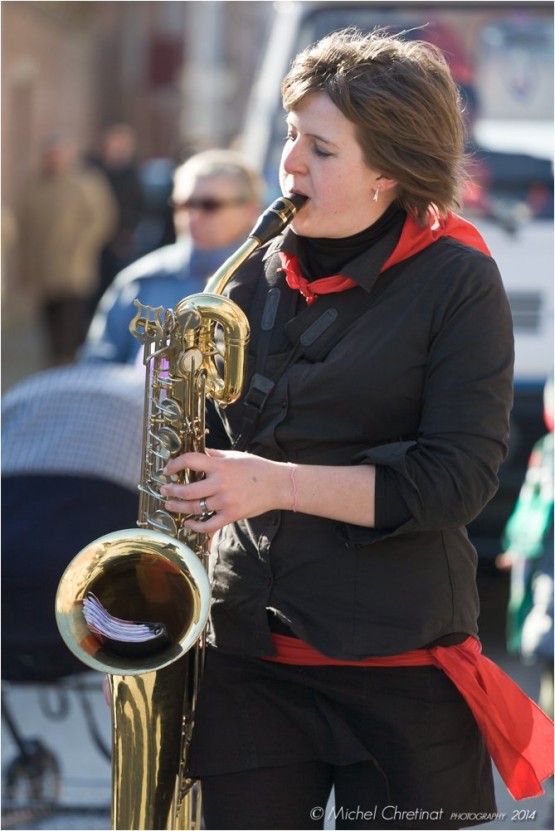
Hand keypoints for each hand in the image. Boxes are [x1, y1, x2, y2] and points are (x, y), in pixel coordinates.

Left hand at [160, 449, 289, 532]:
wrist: (277, 485)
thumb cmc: (256, 468)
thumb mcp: (234, 455)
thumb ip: (214, 455)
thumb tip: (196, 452)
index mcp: (220, 465)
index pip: (190, 461)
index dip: (175, 465)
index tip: (168, 470)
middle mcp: (221, 484)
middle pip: (187, 490)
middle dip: (171, 491)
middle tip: (164, 490)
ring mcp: (225, 502)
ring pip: (195, 508)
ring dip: (178, 507)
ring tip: (170, 504)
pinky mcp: (231, 515)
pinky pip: (209, 525)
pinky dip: (195, 526)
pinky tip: (188, 522)